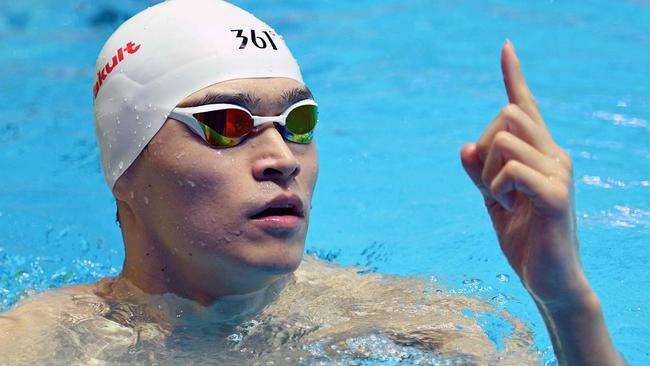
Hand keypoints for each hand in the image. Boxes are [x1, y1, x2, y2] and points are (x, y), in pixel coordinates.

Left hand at [460, 40, 587, 307]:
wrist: (548, 281)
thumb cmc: (524, 239)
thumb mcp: (492, 201)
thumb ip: (479, 173)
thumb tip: (464, 147)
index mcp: (539, 153)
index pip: (525, 106)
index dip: (513, 76)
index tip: (505, 47)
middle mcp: (554, 155)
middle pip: (507, 114)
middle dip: (484, 146)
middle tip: (491, 184)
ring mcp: (558, 172)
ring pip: (505, 139)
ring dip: (489, 172)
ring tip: (502, 200)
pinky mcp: (556, 194)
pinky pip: (511, 169)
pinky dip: (496, 187)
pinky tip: (507, 206)